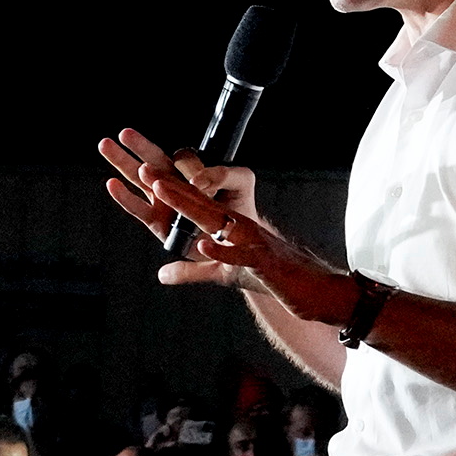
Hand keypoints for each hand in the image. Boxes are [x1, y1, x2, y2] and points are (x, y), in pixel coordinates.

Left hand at [96, 131, 345, 316]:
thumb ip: (190, 272)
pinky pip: (241, 254)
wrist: (313, 288)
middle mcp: (237, 228)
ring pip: (217, 220)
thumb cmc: (266, 275)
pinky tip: (205, 243)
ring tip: (163, 190)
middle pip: (199, 202)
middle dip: (170, 186)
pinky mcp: (264, 262)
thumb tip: (162, 274)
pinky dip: (223, 250)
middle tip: (142, 167)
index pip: (193, 204)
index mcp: (225, 228)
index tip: (141, 173)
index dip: (168, 190)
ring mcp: (251, 242)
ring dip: (189, 205)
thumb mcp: (221, 275)